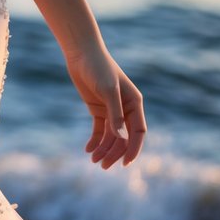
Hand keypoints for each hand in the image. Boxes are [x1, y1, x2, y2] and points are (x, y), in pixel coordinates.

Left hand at [63, 41, 146, 168]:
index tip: (125, 164)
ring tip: (93, 160)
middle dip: (114, 152)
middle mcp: (125, 108)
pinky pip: (100, 130)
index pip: (138, 132)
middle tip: (102, 165)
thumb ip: (115, 114)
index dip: (134, 149)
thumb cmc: (98, 68)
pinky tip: (88, 149)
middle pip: (123, 137)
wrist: (81, 53)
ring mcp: (111, 109)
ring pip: (111, 136)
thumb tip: (121, 139)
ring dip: (103, 149)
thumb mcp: (108, 90)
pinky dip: (95, 140)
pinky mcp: (98, 108)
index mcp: (134, 103)